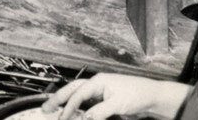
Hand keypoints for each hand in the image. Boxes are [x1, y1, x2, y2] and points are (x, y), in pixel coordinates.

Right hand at [45, 72, 187, 119]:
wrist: (152, 96)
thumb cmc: (137, 94)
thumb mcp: (118, 104)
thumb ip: (100, 110)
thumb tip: (84, 117)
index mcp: (98, 81)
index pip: (78, 94)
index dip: (68, 107)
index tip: (62, 118)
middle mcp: (96, 84)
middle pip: (72, 89)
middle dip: (58, 98)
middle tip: (46, 108)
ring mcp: (99, 91)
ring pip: (77, 94)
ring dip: (65, 101)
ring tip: (53, 108)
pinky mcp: (103, 99)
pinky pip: (86, 102)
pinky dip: (76, 107)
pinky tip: (72, 113)